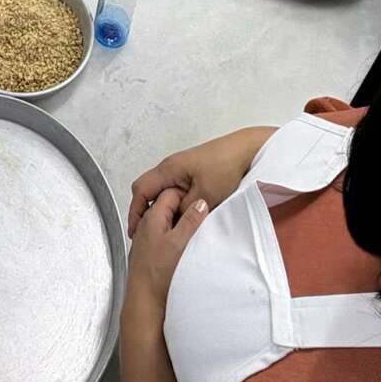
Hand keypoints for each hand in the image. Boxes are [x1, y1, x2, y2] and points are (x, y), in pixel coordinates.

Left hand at [123, 186, 208, 329]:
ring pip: (166, 220)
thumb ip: (190, 220)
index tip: (201, 199)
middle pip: (167, 205)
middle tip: (201, 214)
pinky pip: (164, 234)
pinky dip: (175, 234)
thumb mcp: (179, 243)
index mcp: (152, 217)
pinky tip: (184, 245)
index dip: (187, 193)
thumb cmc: (158, 274)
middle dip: (184, 206)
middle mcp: (146, 224)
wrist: (145, 300)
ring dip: (180, 222)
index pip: (170, 192)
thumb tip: (200, 203)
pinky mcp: (150, 250)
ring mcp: (147, 238)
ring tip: (195, 230)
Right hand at [128, 126, 272, 238]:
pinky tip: (181, 215)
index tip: (136, 230)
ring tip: (166, 226)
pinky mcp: (190, 172)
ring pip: (162, 191)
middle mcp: (170, 167)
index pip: (141, 190)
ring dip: (162, 208)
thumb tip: (172, 222)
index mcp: (168, 169)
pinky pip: (173, 189)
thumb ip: (184, 210)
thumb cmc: (225, 166)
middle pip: (147, 190)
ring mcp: (180, 169)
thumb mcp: (205, 195)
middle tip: (148, 230)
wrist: (245, 150)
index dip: (135, 211)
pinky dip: (172, 203)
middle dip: (145, 211)